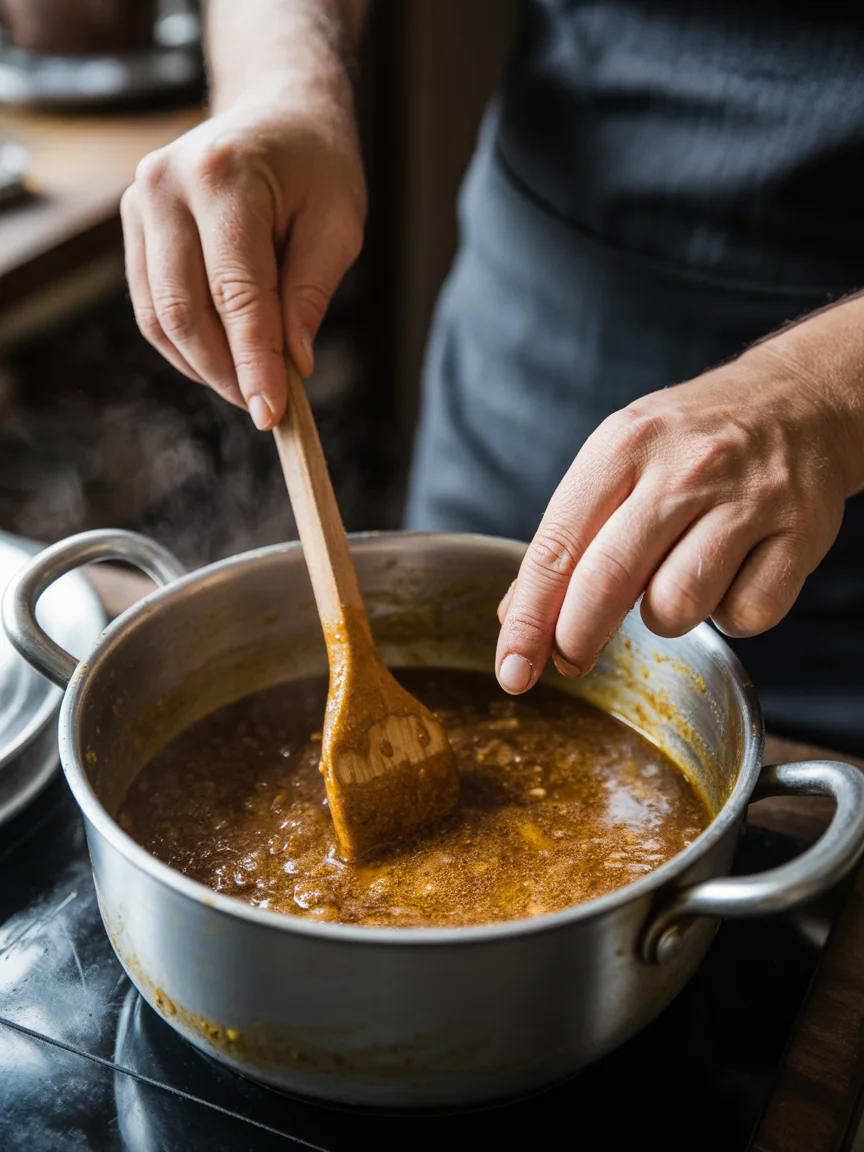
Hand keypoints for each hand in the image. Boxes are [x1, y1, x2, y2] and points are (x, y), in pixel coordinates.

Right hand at [120, 74, 365, 428]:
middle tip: (264, 408)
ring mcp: (140, 203)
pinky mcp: (135, 225)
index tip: (272, 412)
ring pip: (159, 316)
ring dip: (203, 365)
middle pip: (184, 309)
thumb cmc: (316, 164)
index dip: (254, 361)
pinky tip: (223, 359)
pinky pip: (151, 306)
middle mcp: (167, 186)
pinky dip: (185, 344)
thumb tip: (292, 365)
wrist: (278, 110)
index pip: (236, 293)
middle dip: (225, 371)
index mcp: (223, 177)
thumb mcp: (338, 224)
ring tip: (248, 386)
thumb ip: (311, 293)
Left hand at [495, 340, 857, 694]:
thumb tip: (518, 615)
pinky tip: (729, 579)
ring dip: (663, 619)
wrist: (800, 398)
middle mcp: (684, 469)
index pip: (556, 548)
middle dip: (577, 638)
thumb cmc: (691, 441)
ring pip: (678, 606)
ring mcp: (747, 500)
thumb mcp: (618, 459)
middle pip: (607, 582)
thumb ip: (568, 535)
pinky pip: (748, 615)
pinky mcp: (801, 533)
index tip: (513, 669)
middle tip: (571, 659)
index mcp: (622, 446)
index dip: (529, 620)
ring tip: (672, 585)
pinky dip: (730, 616)